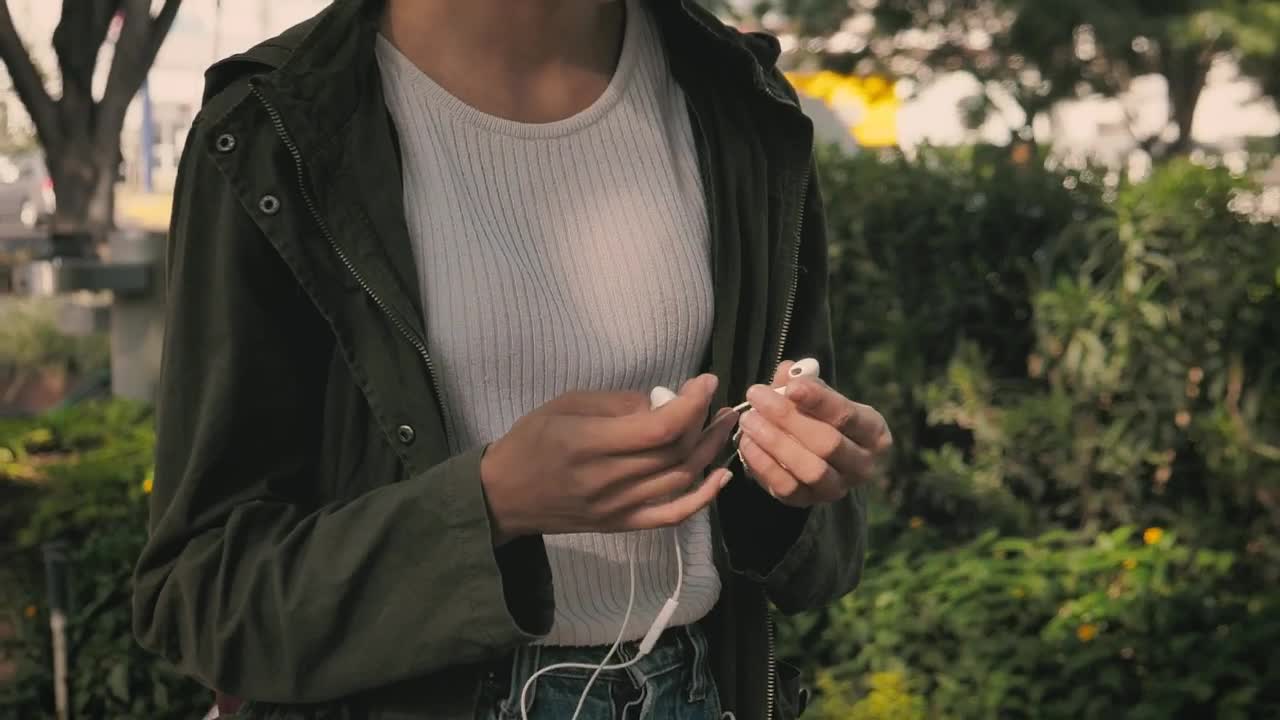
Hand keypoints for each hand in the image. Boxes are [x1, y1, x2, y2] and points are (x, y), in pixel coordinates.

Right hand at [480, 374, 738, 543]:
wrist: (504, 496)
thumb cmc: (530, 441)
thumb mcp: (565, 405)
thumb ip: (616, 403)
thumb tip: (663, 402)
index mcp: (588, 443)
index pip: (657, 428)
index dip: (691, 403)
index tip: (705, 381)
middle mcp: (607, 479)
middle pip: (675, 453)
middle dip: (705, 423)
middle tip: (717, 401)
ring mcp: (617, 507)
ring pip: (680, 480)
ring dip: (710, 452)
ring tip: (724, 426)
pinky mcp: (622, 525)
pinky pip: (671, 515)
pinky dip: (703, 498)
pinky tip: (722, 476)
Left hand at [734, 361, 891, 507]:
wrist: (812, 453)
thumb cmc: (817, 416)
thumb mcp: (815, 396)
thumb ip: (802, 382)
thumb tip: (789, 370)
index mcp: (872, 431)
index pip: (846, 414)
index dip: (818, 399)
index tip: (791, 386)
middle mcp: (863, 464)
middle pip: (828, 443)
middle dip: (788, 418)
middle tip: (756, 396)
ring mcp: (837, 488)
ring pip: (811, 469)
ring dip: (775, 442)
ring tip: (749, 419)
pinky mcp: (808, 502)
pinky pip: (787, 487)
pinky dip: (764, 464)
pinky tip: (746, 442)